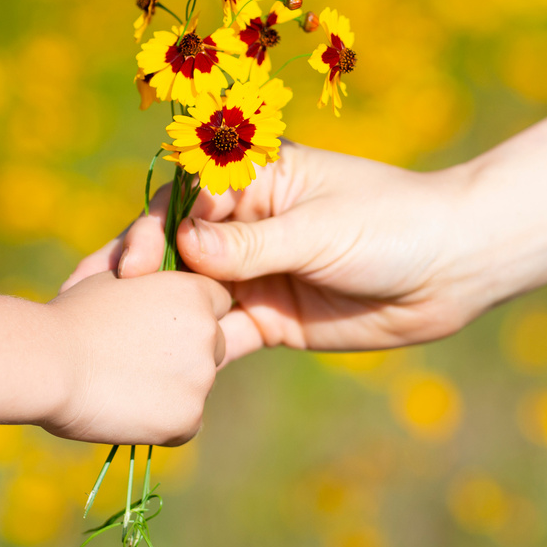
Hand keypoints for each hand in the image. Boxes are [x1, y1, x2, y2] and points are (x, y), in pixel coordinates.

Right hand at [40, 270, 230, 445]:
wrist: (48, 362)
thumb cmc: (72, 316)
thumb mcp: (117, 282)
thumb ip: (153, 287)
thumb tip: (159, 296)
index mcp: (194, 292)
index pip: (216, 302)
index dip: (188, 314)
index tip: (159, 326)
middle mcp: (207, 333)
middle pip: (215, 345)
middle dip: (188, 353)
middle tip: (139, 359)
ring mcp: (200, 379)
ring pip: (198, 386)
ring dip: (172, 388)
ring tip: (123, 385)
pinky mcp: (187, 419)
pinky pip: (184, 423)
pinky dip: (161, 422)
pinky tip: (126, 410)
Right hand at [62, 142, 494, 362]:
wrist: (453, 270)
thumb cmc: (393, 225)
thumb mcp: (320, 230)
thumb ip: (251, 246)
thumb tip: (184, 250)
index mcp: (256, 179)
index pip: (186, 199)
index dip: (152, 229)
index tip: (133, 262)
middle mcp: (245, 225)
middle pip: (176, 246)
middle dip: (136, 270)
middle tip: (93, 298)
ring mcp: (254, 272)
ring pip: (190, 291)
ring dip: (154, 312)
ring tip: (108, 338)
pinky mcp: (267, 319)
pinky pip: (218, 333)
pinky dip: (192, 347)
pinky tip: (159, 367)